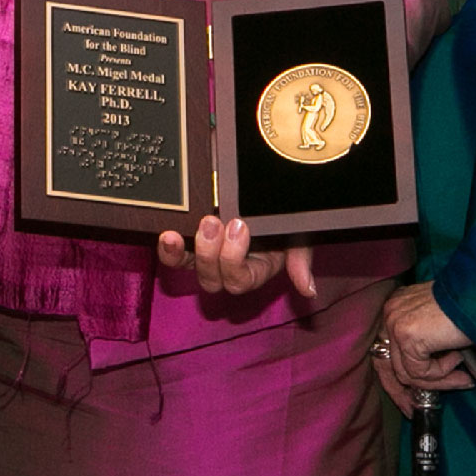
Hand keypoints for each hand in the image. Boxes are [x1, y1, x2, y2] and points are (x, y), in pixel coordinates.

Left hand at [156, 215, 315, 301]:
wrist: (265, 186)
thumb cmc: (282, 216)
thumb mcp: (297, 233)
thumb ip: (301, 260)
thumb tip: (308, 289)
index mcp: (255, 270)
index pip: (240, 280)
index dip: (234, 259)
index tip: (239, 224)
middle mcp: (228, 268)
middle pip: (212, 278)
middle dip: (210, 253)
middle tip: (213, 221)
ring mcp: (206, 255)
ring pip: (190, 268)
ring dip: (183, 254)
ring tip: (180, 233)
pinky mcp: (189, 243)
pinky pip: (175, 254)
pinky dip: (169, 250)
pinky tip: (167, 236)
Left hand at [371, 281, 475, 416]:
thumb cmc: (468, 307)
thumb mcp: (439, 323)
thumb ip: (425, 344)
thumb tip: (422, 376)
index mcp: (397, 307)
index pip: (384, 350)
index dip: (394, 378)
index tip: (406, 399)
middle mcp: (390, 313)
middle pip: (387, 365)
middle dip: (403, 391)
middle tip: (414, 408)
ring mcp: (396, 324)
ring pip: (408, 373)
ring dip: (437, 381)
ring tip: (462, 378)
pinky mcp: (407, 336)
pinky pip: (421, 372)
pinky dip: (442, 372)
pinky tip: (458, 358)